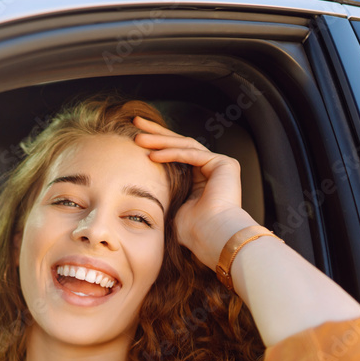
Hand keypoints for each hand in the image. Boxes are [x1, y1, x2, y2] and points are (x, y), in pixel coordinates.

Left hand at [132, 116, 256, 267]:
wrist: (213, 238)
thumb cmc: (193, 233)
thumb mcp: (171, 209)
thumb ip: (162, 195)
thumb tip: (138, 192)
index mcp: (199, 180)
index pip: (175, 155)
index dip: (155, 145)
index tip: (135, 138)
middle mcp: (211, 169)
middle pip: (179, 144)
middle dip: (156, 133)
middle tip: (136, 122)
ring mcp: (219, 164)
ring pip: (184, 145)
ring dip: (160, 140)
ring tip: (138, 136)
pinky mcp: (224, 164)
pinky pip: (192, 154)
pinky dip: (172, 153)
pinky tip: (152, 154)